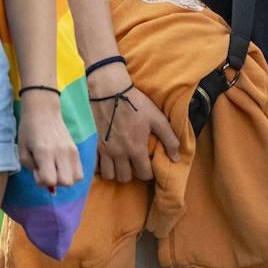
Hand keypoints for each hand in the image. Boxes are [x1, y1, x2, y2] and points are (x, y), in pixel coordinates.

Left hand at [16, 91, 84, 188]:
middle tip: (45, 170)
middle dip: (54, 182)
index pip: (49, 180)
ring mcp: (71, 151)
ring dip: (64, 179)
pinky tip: (61, 167)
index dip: (41, 181)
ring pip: (76, 179)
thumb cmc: (28, 130)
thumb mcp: (22, 150)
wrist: (43, 111)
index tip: (36, 171)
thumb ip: (32, 169)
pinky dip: (71, 175)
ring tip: (54, 169)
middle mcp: (61, 152)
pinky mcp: (76, 150)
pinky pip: (80, 172)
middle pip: (66, 182)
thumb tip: (50, 188)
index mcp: (44, 152)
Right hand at [88, 65, 178, 182]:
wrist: (108, 89)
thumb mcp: (157, 118)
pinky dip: (99, 166)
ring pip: (108, 174)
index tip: (146, 165)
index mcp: (136, 149)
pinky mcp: (91, 142)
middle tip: (132, 163)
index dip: (148, 172)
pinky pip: (93, 164)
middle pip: (124, 178)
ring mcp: (103, 149)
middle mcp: (119, 153)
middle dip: (131, 173)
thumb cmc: (134, 102)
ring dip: (114, 171)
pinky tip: (104, 158)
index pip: (144, 175)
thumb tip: (176, 157)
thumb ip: (169, 139)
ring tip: (118, 162)